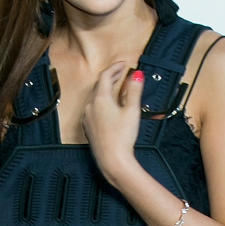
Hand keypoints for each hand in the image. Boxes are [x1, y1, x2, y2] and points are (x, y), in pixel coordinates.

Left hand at [81, 64, 143, 183]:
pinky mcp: (89, 127)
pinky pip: (94, 108)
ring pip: (95, 97)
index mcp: (100, 99)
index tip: (123, 64)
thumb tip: (136, 75)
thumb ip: (134, 91)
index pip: (105, 76)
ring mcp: (88, 118)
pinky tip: (110, 107)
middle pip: (99, 85)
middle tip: (121, 73)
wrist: (112, 161)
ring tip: (117, 88)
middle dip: (111, 77)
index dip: (115, 67)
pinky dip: (102, 102)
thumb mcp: (132, 111)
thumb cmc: (122, 138)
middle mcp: (90, 106)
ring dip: (106, 89)